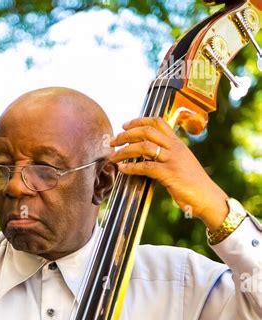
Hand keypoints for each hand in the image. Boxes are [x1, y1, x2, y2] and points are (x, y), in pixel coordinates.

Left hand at [109, 116, 227, 231]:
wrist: (208, 198)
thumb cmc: (194, 184)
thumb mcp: (182, 164)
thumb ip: (168, 157)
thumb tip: (150, 156)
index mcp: (178, 143)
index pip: (158, 122)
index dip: (139, 121)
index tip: (125, 125)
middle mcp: (175, 148)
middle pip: (147, 131)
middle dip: (126, 134)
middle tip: (112, 141)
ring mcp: (172, 160)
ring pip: (144, 147)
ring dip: (124, 150)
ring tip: (113, 156)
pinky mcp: (169, 174)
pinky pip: (146, 167)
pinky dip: (131, 167)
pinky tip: (122, 169)